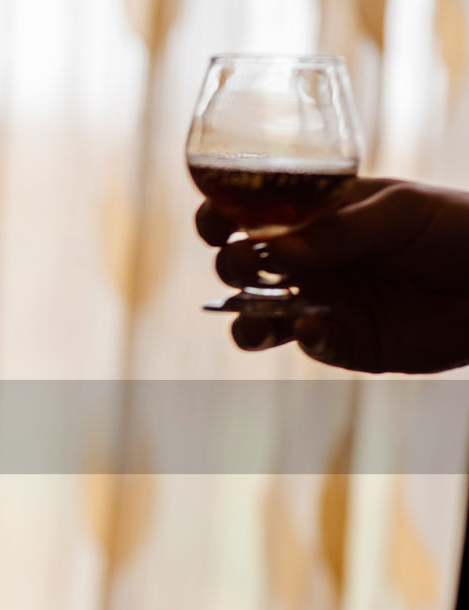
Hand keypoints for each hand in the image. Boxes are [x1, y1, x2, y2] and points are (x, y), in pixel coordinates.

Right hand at [197, 178, 468, 372]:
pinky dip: (305, 340)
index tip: (215, 223)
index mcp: (317, 217)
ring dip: (245, 318)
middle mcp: (310, 260)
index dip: (221, 217)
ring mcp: (323, 302)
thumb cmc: (456, 227)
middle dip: (231, 265)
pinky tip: (319, 329)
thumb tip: (272, 246)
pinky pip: (307, 345)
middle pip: (241, 266)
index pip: (252, 214)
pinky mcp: (345, 343)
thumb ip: (338, 230)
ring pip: (257, 317)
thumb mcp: (400, 212)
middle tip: (246, 264)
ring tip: (259, 318)